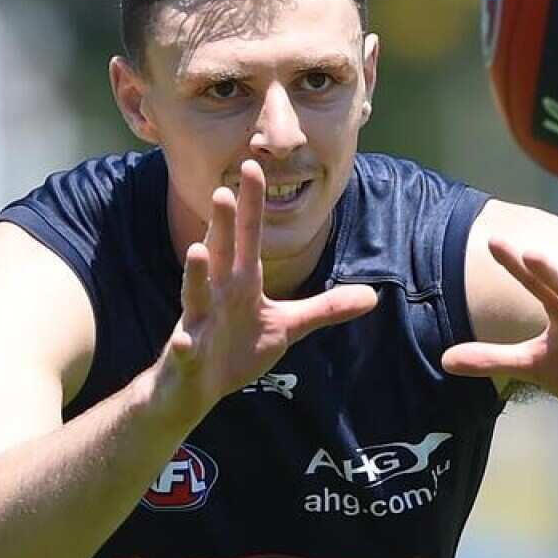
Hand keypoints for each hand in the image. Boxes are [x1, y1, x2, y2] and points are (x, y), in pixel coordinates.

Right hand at [156, 160, 377, 418]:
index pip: (247, 239)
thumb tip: (373, 295)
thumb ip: (324, 308)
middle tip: (222, 191)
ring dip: (195, 274)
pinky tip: (184, 342)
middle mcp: (216, 296)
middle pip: (220, 256)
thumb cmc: (235, 351)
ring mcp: (198, 325)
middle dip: (221, 226)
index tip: (254, 166)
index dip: (251, 205)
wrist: (192, 391)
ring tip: (195, 250)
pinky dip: (184, 347)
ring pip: (195, 296)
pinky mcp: (186, 358)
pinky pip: (184, 351)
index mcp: (241, 285)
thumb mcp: (286, 327)